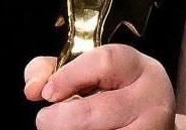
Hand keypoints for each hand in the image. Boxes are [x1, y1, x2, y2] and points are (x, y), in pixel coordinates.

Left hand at [23, 44, 175, 129]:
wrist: (150, 125)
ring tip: (67, 129)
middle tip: (47, 121)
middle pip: (91, 112)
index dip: (68, 77)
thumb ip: (55, 70)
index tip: (47, 93)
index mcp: (139, 67)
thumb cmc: (114, 96)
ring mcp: (152, 128)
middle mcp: (152, 98)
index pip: (104, 62)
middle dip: (57, 120)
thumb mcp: (90, 73)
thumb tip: (33, 87)